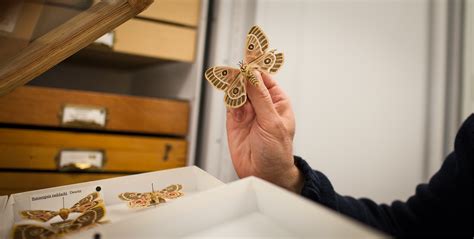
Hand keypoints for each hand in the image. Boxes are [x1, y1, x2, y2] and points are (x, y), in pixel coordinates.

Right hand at [226, 71, 302, 192]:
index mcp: (277, 102)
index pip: (265, 78)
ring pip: (238, 91)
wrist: (264, 174)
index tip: (247, 59)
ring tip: (231, 82)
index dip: (256, 68)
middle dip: (242, 75)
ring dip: (234, 86)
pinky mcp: (234, 121)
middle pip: (249, 82)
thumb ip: (260, 98)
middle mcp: (262, 105)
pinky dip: (229, 99)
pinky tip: (231, 98)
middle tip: (235, 70)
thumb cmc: (277, 152)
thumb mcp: (272, 122)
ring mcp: (248, 112)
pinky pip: (230, 104)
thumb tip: (253, 76)